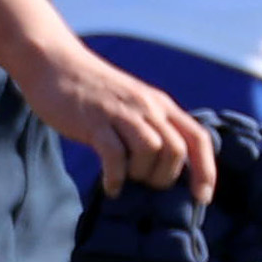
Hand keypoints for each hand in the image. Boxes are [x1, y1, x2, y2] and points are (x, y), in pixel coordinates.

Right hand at [22, 43, 211, 198]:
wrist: (55, 63)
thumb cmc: (92, 91)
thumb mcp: (131, 104)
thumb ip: (149, 128)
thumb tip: (161, 169)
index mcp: (160, 104)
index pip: (198, 138)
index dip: (206, 170)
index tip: (201, 197)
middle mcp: (147, 106)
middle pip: (176, 149)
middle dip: (165, 177)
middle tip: (145, 184)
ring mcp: (120, 112)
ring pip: (151, 150)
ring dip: (141, 174)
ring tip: (126, 181)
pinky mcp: (94, 120)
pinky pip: (114, 155)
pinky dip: (116, 177)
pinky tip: (110, 186)